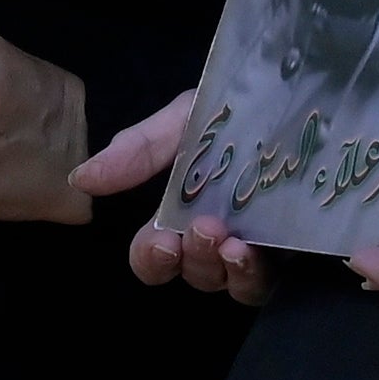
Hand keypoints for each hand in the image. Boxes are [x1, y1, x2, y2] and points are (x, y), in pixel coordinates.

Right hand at [77, 95, 285, 305]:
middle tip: (204, 229)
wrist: (299, 92)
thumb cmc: (233, 110)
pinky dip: (256, 274)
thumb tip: (80, 178)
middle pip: (195, 275)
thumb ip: (138, 150)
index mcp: (183, 213)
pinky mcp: (295, 248)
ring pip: (232, 287)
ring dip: (226, 272)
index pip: (155, 256)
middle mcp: (217, 237)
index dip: (152, 259)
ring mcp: (258, 246)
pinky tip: (256, 250)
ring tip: (233, 245)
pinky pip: (270, 279)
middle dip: (194, 259)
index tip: (163, 242)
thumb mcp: (182, 120)